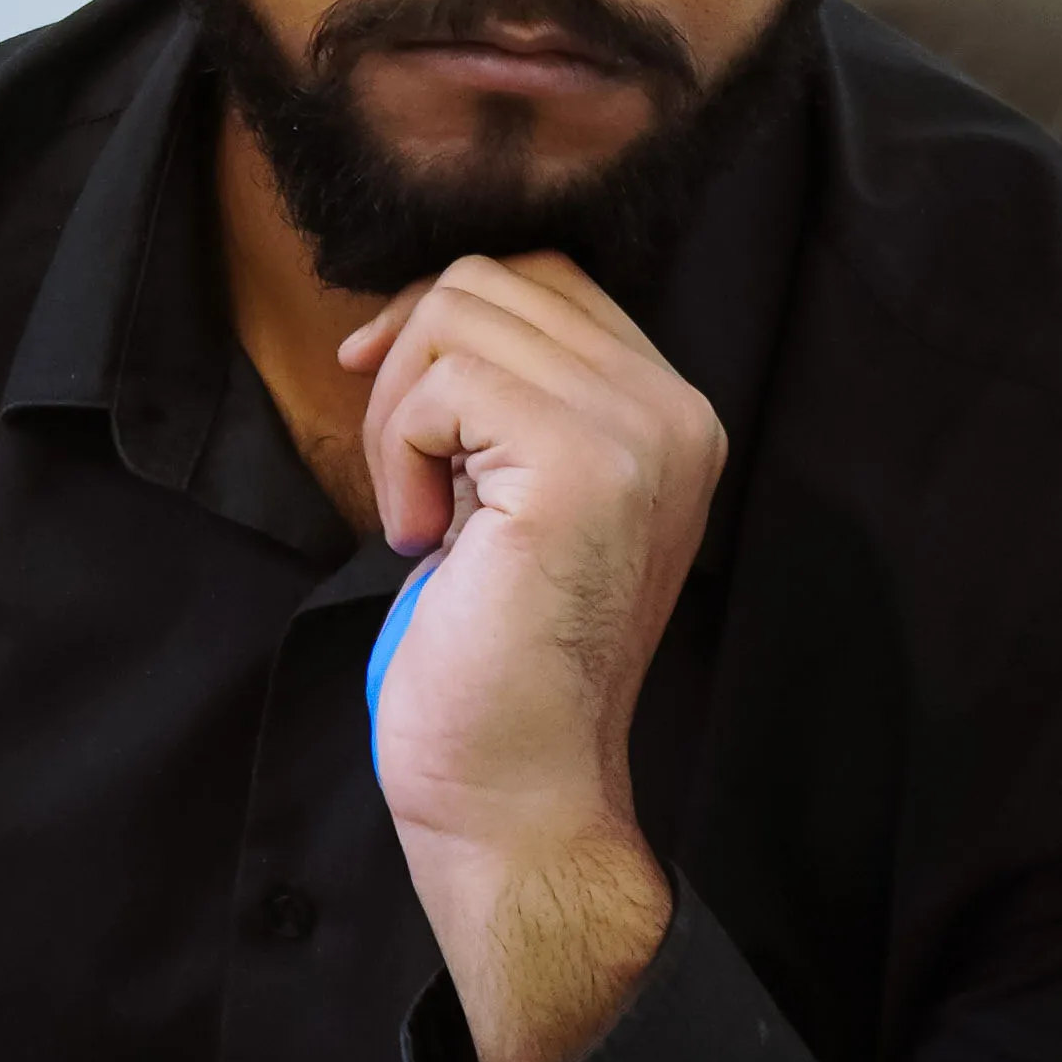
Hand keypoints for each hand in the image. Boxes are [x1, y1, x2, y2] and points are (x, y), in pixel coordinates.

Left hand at [343, 251, 724, 1061]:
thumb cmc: (491, 649)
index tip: (384, 392)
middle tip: (410, 482)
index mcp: (671, 417)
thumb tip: (415, 305)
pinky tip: (425, 538)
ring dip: (400, 412)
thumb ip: (508, 394)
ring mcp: (638, 434)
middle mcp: (678, 413)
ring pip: (459, 312)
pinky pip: (442, 376)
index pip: (543, 276)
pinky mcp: (579, 466)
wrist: (515, 785)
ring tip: (423, 516)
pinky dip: (400, 449)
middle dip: (411, 365)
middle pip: (494, 277)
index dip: (442, 319)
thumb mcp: (511, 489)